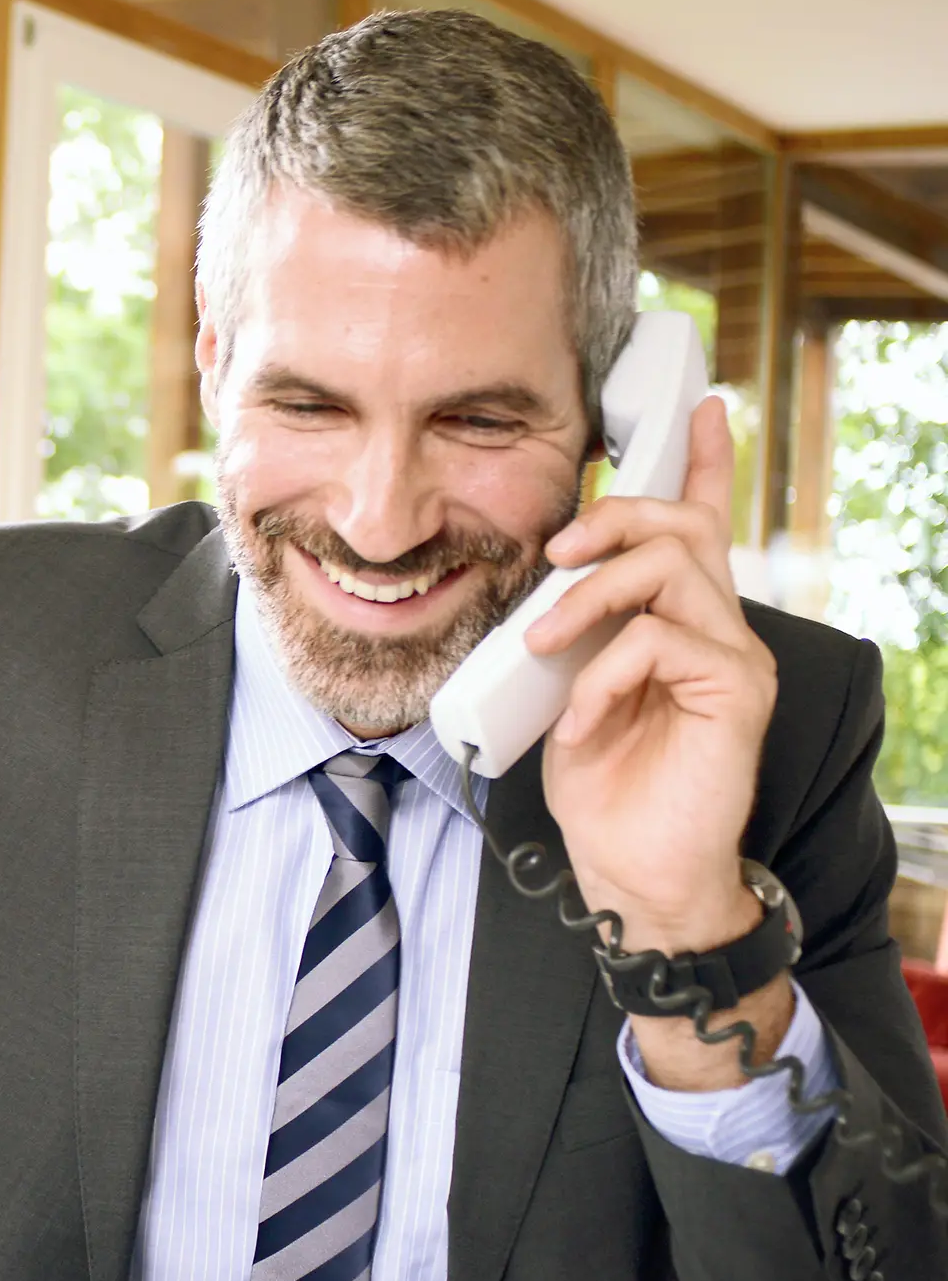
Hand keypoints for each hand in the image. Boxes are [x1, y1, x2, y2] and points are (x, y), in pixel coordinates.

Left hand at [524, 392, 774, 960]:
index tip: (698, 405)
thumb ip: (574, 632)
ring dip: (590, 594)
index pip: (702, 525)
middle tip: (555, 550)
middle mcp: (718, 628)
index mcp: (680, 621)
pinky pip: (660, 642)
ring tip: (543, 642)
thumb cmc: (604, 788)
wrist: (634, 874)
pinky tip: (580, 721)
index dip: (704, 462)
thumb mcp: (568, 689)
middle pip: (681, 525)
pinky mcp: (738, 692)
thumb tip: (541, 586)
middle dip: (612, 517)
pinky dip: (602, 674)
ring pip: (670, 568)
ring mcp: (734, 657)